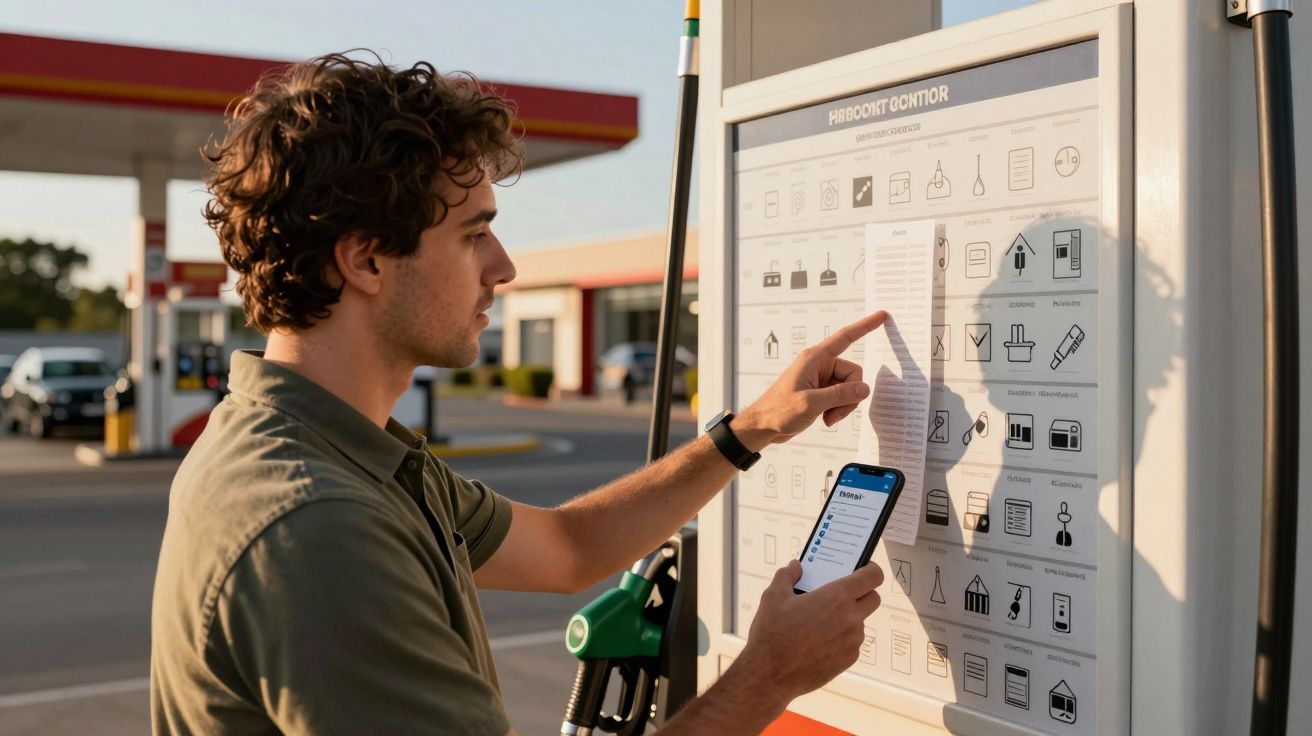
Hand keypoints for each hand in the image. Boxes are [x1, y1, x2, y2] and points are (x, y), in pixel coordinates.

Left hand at [735, 311, 887, 448]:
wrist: (763, 426)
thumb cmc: (778, 411)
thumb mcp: (811, 403)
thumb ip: (840, 395)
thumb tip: (864, 389)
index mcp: (815, 359)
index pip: (845, 337)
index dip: (865, 326)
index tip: (882, 315)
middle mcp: (820, 365)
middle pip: (853, 374)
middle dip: (850, 395)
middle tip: (834, 412)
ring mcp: (821, 379)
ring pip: (850, 388)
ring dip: (843, 406)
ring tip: (827, 417)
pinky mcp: (822, 392)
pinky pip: (842, 397)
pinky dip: (838, 410)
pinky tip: (825, 418)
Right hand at [735, 560, 883, 703]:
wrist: (770, 675)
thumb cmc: (772, 633)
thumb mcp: (773, 597)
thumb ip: (787, 576)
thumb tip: (795, 566)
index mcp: (836, 597)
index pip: (872, 576)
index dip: (870, 569)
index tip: (862, 568)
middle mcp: (851, 618)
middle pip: (873, 598)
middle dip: (862, 592)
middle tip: (841, 593)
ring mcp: (852, 641)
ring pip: (860, 621)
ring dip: (848, 617)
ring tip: (822, 620)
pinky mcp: (849, 659)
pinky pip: (852, 641)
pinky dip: (841, 637)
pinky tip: (819, 640)